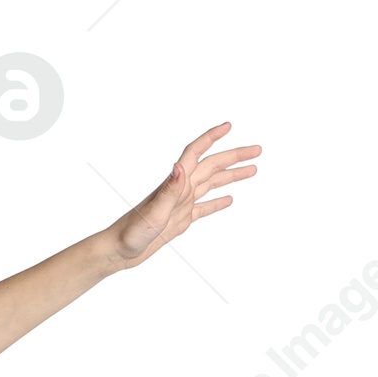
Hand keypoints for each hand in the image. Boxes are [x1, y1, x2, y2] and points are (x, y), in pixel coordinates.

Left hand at [105, 122, 261, 270]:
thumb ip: (169, 189)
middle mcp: (180, 188)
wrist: (119, 251)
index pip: (196, 152)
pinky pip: (204, 207)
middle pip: (212, 165)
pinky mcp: (180, 219)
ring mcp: (181, 203)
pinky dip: (218, 202)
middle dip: (235, 156)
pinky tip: (229, 199)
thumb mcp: (153, 212)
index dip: (212, 137)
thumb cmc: (131, 232)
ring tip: (253, 170)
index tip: (229, 126)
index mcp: (175, 182)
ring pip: (212, 183)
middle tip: (258, 150)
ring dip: (232, 176)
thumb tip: (180, 167)